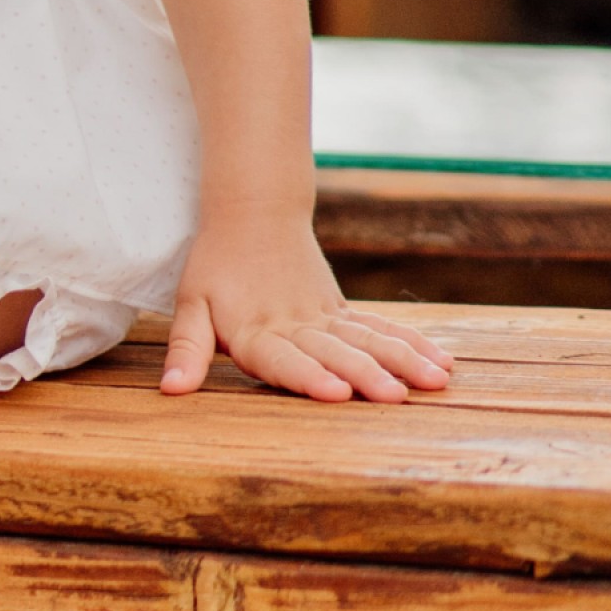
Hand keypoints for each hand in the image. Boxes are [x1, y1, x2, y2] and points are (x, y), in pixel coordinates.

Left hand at [161, 217, 451, 402]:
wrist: (253, 213)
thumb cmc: (215, 267)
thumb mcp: (191, 304)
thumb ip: (186, 349)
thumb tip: (170, 389)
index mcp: (255, 330)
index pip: (283, 359)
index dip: (308, 376)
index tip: (336, 392)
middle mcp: (295, 325)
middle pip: (334, 352)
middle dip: (365, 374)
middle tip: (394, 396)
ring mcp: (323, 316)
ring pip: (367, 338)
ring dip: (401, 360)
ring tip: (435, 380)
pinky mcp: (341, 310)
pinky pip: (379, 327)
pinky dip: (410, 343)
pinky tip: (441, 362)